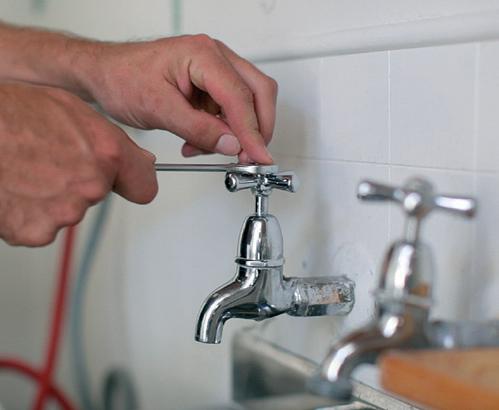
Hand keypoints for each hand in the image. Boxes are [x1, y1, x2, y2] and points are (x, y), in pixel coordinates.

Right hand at [0, 83, 156, 245]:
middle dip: (78, 181)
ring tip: (23, 170)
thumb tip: (140, 161)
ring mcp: (65, 212)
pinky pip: (40, 226)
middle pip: (97, 195)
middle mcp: (91, 186)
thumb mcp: (70, 109)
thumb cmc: (10, 114)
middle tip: (47, 161)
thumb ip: (111, 141)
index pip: (143, 185)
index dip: (132, 183)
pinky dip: (27, 213)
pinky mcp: (36, 232)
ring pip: (67, 210)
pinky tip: (13, 189)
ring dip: (50, 197)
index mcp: (105, 154)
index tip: (127, 183)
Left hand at [83, 35, 276, 163]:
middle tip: (247, 156)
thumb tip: (230, 144)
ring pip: (247, 103)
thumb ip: (198, 129)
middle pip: (258, 92)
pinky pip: (229, 111)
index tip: (258, 156)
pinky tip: (197, 142)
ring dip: (234, 132)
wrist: (104, 75)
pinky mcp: (210, 85)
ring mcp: (215, 70)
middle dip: (256, 128)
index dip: (252, 131)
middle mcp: (215, 57)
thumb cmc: (122, 78)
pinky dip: (220, 131)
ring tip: (203, 148)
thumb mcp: (159, 108)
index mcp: (203, 55)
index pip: (240, 96)